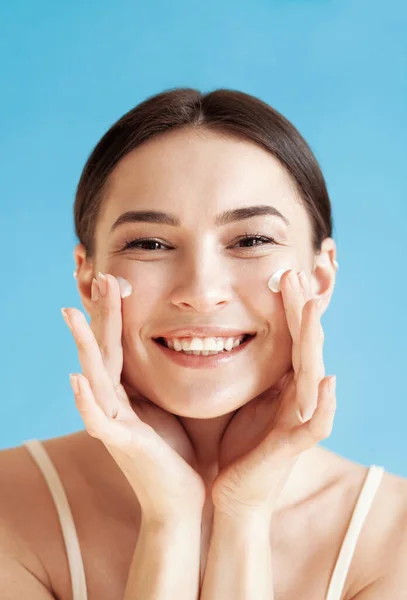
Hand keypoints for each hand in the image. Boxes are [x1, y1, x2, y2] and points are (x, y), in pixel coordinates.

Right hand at [61, 272, 205, 520]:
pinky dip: (86, 401)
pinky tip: (76, 379)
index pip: (117, 343)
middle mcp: (116, 403)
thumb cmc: (180, 452)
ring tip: (70, 314)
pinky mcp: (124, 445)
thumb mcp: (174, 403)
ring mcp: (116, 423)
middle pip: (104, 350)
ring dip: (83, 345)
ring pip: (95, 376)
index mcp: (129, 392)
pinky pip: (100, 421)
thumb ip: (172, 374)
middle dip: (99, 313)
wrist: (183, 501)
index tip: (114, 277)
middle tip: (96, 275)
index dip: (113, 311)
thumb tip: (195, 340)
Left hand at [211, 269, 336, 518]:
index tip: (283, 269)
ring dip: (312, 340)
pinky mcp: (293, 446)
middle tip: (294, 272)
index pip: (290, 334)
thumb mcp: (236, 392)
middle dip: (301, 308)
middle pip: (304, 344)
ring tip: (312, 307)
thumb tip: (221, 326)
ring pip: (313, 372)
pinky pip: (316, 425)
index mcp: (281, 380)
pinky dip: (324, 405)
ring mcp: (298, 419)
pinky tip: (326, 381)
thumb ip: (240, 363)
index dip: (290, 303)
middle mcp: (296, 394)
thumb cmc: (233, 441)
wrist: (232, 492)